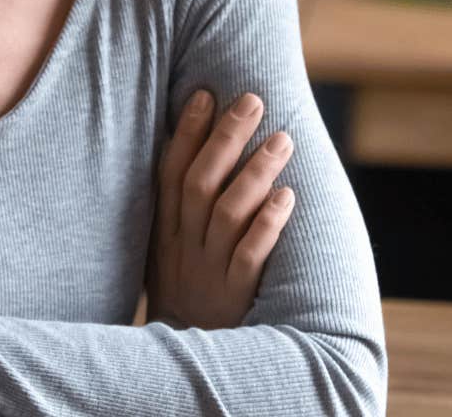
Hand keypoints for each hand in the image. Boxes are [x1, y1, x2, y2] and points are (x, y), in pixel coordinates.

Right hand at [146, 91, 295, 329]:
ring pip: (228, 214)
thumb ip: (180, 209)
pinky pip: (249, 256)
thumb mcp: (168, 251)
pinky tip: (287, 197)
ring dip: (255, 173)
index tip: (205, 94)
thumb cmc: (186, 291)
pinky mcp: (236, 295)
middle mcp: (183, 246)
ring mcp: (208, 270)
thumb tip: (201, 148)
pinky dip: (267, 224)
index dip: (187, 133)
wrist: (187, 357)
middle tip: (254, 100)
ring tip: (283, 140)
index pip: (170, 173)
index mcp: (164, 232)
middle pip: (201, 184)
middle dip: (226, 138)